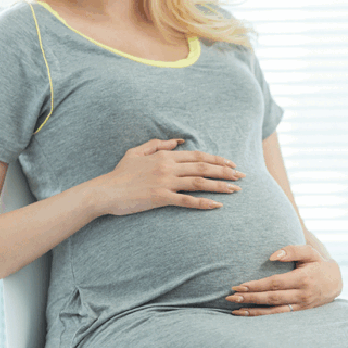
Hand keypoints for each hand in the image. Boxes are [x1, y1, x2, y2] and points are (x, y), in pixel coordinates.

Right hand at [91, 138, 245, 215]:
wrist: (105, 191)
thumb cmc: (120, 173)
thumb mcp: (137, 152)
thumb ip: (158, 145)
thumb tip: (178, 141)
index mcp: (164, 156)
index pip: (197, 156)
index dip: (217, 159)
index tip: (231, 164)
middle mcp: (167, 167)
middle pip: (203, 167)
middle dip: (225, 171)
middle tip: (242, 176)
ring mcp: (165, 182)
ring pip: (199, 182)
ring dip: (220, 186)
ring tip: (236, 190)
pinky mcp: (160, 197)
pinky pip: (187, 201)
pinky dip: (203, 203)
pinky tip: (217, 205)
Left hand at [226, 245, 342, 314]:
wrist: (336, 282)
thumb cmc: (318, 264)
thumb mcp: (310, 253)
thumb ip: (292, 250)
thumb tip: (272, 255)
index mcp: (303, 279)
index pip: (275, 283)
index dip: (256, 285)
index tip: (239, 285)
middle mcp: (302, 295)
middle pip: (271, 297)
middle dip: (250, 298)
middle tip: (231, 296)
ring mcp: (301, 306)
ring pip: (273, 310)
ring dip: (253, 311)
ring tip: (235, 309)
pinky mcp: (299, 312)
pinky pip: (278, 316)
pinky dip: (262, 316)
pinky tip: (248, 315)